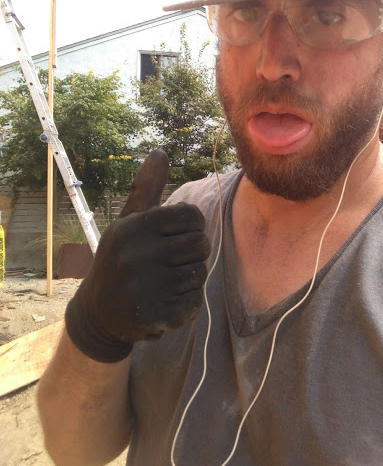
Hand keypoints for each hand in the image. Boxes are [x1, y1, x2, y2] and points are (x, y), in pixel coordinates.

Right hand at [65, 150, 209, 362]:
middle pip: (201, 244)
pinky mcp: (157, 314)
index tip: (178, 234)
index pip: (192, 215)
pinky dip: (186, 301)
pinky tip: (164, 300)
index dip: (192, 225)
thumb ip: (147, 188)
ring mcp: (148, 287)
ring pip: (200, 272)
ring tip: (165, 281)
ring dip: (189, 278)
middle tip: (170, 261)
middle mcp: (139, 255)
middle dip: (192, 252)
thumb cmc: (121, 257)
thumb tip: (160, 151)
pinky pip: (196, 300)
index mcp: (134, 228)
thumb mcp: (129, 221)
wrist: (98, 312)